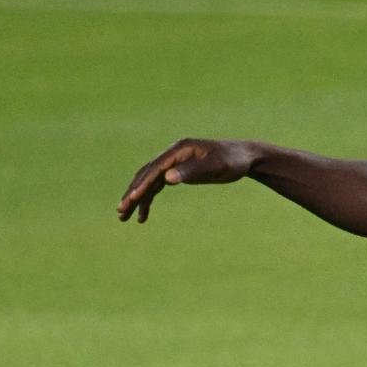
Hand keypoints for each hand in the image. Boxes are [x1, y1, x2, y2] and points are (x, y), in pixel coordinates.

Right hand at [117, 139, 257, 222]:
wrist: (246, 157)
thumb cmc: (233, 160)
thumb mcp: (216, 167)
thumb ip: (193, 171)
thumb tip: (167, 179)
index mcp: (180, 149)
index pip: (155, 169)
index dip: (141, 185)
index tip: (130, 201)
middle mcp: (174, 153)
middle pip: (146, 174)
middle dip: (133, 193)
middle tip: (120, 212)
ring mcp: (175, 161)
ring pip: (149, 181)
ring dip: (137, 198)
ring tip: (125, 217)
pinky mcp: (179, 170)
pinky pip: (157, 185)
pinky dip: (148, 198)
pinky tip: (143, 214)